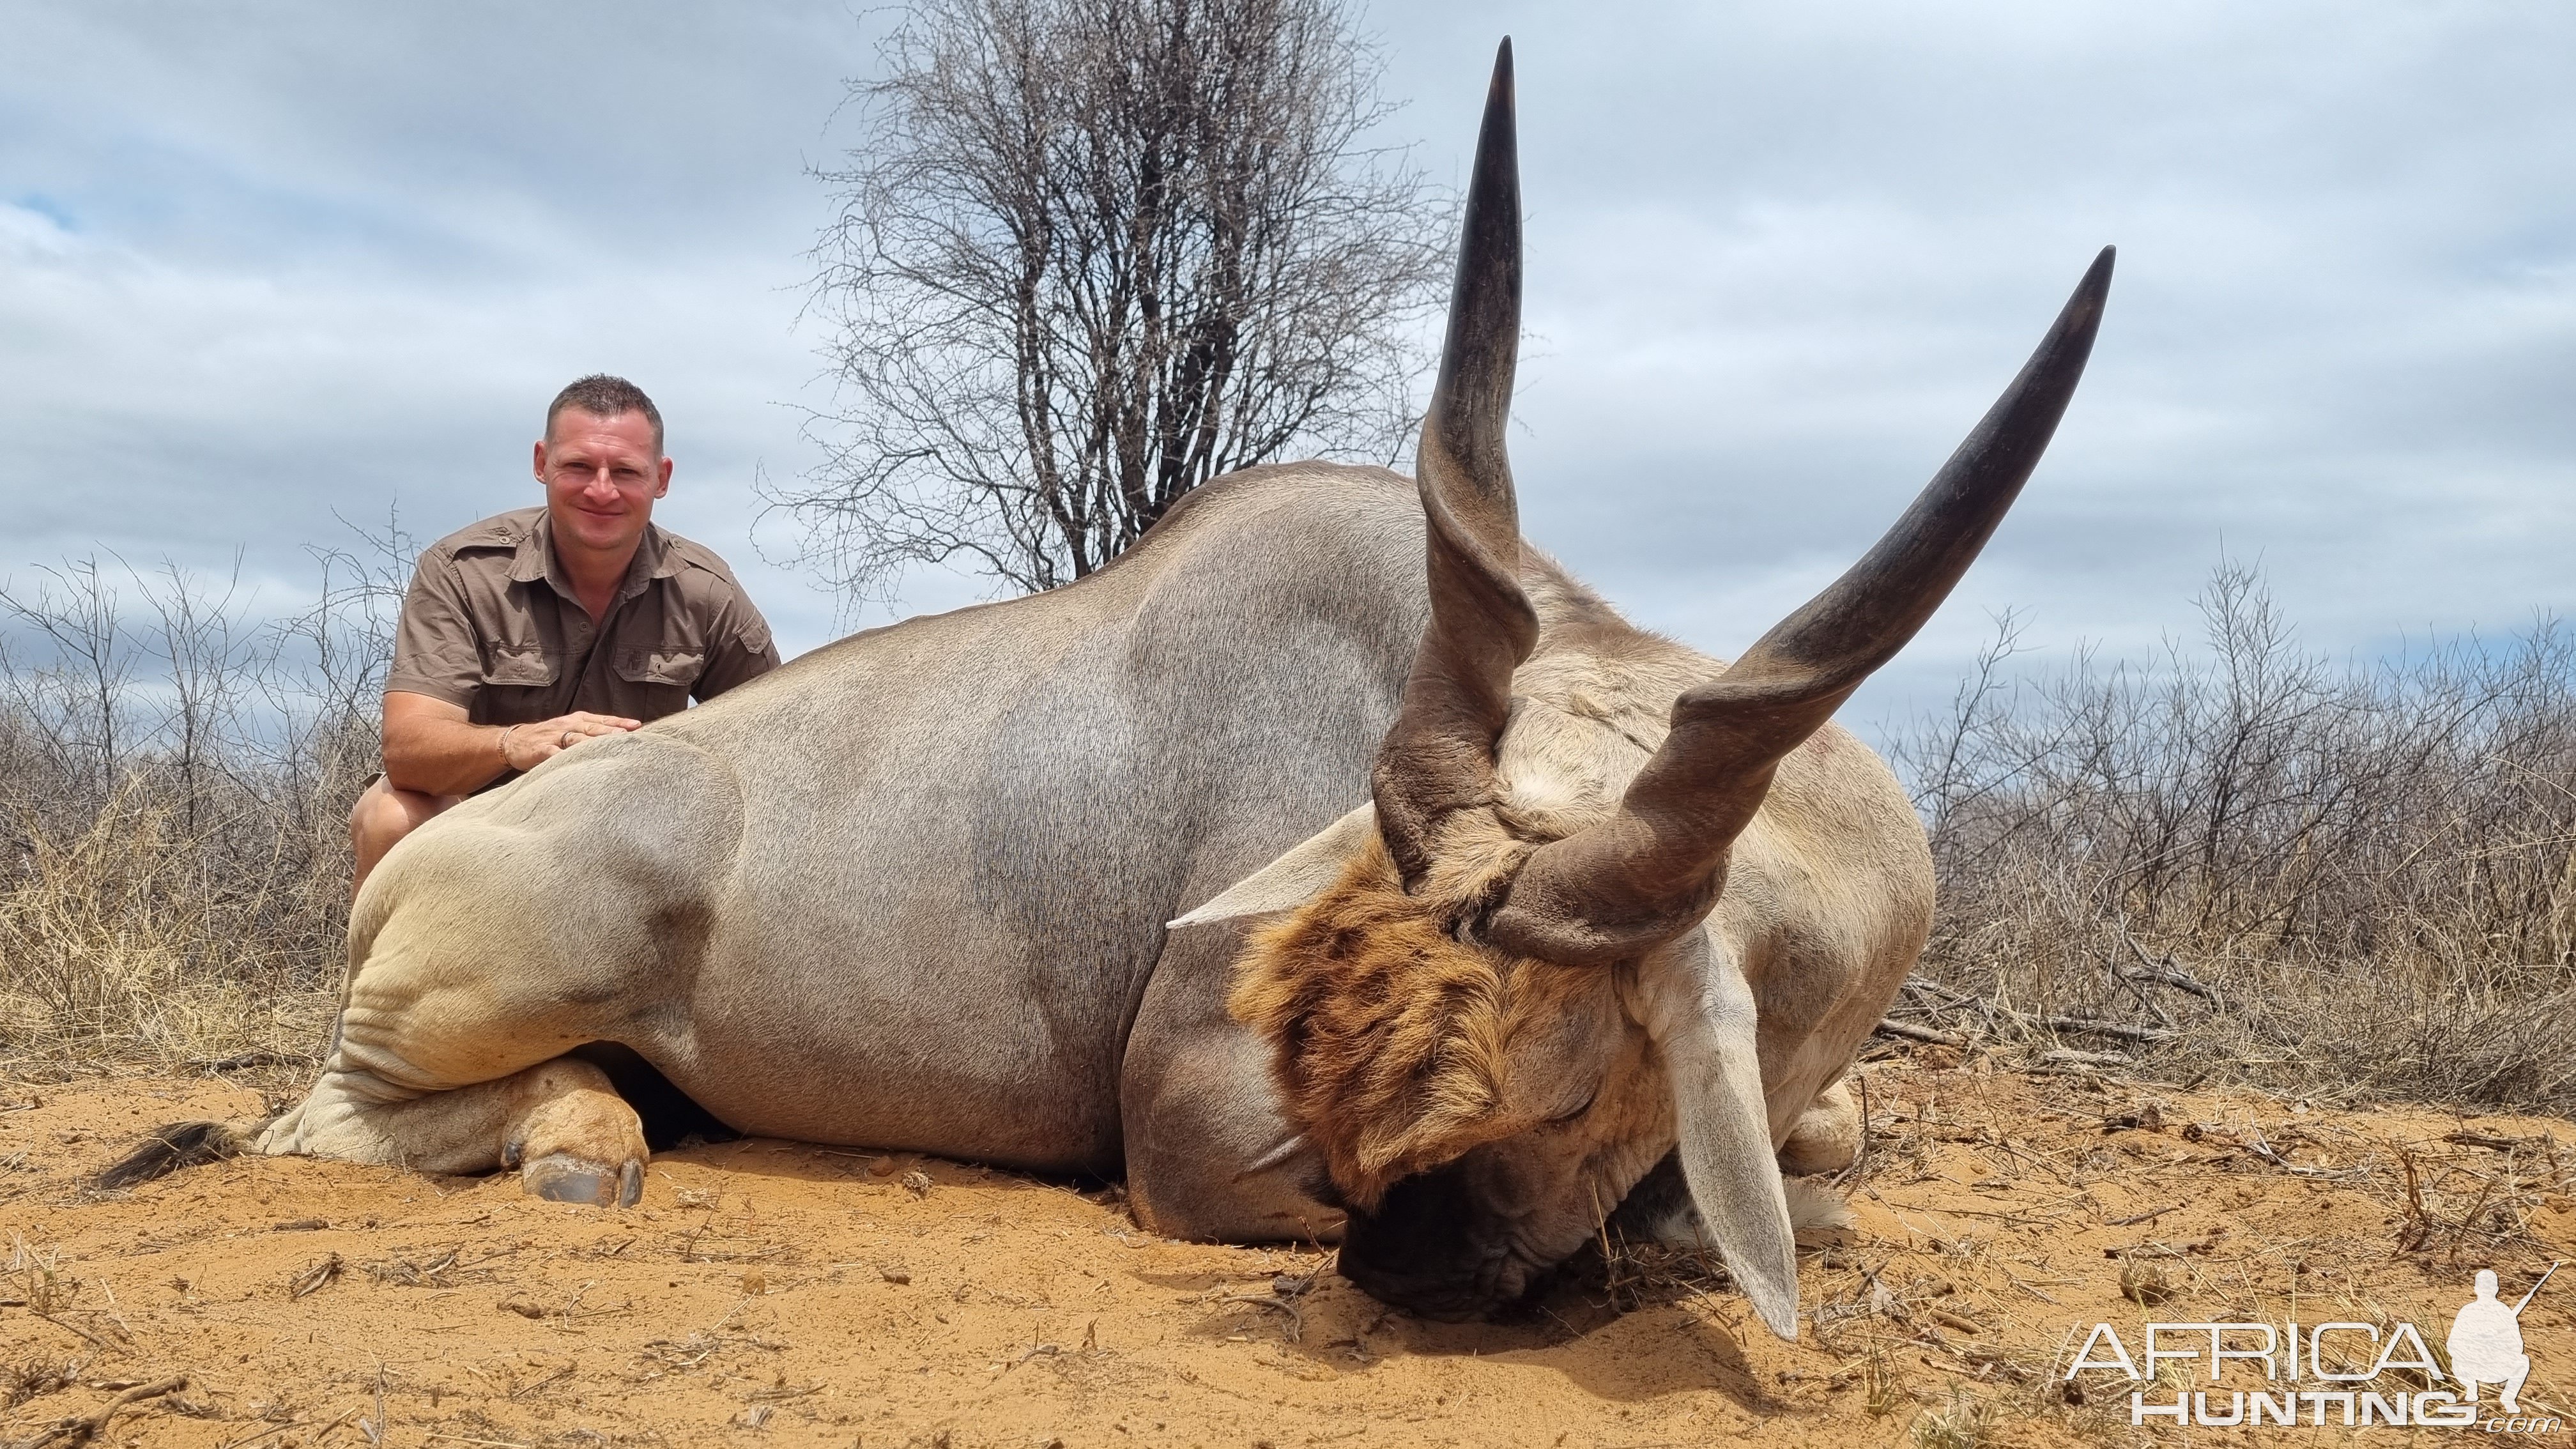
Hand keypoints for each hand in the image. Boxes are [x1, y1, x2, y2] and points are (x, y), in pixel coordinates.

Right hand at [501, 711, 641, 770]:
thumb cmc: (550, 736)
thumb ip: (592, 733)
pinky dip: (564, 757)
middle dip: (610, 732)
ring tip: (607, 747)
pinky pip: (554, 754)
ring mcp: (554, 737)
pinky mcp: (541, 749)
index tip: (638, 726)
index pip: (602, 720)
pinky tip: (574, 762)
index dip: (619, 722)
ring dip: (592, 743)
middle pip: (592, 728)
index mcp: (578, 720)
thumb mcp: (571, 729)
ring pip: (576, 739)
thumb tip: (622, 738)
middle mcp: (568, 726)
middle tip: (627, 736)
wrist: (515, 741)